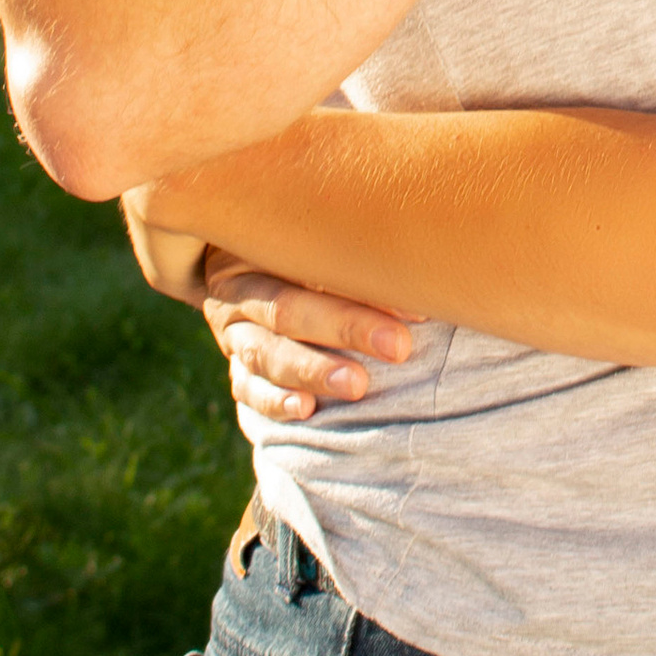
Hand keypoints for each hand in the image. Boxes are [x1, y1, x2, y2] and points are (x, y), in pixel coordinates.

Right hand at [204, 253, 414, 425]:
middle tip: (398, 347)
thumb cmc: (306, 259)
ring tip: (358, 386)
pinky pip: (248, 389)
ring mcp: (233, 336)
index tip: (414, 307)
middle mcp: (242, 293)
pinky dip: (276, 401)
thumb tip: (422, 276)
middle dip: (345, 327)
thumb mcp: (314, 246)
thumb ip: (355, 256)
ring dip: (313, 371)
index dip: (360, 284)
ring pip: (266, 353)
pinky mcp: (237, 372)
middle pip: (288, 309)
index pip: (309, 263)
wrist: (253, 281)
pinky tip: (306, 409)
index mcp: (261, 250)